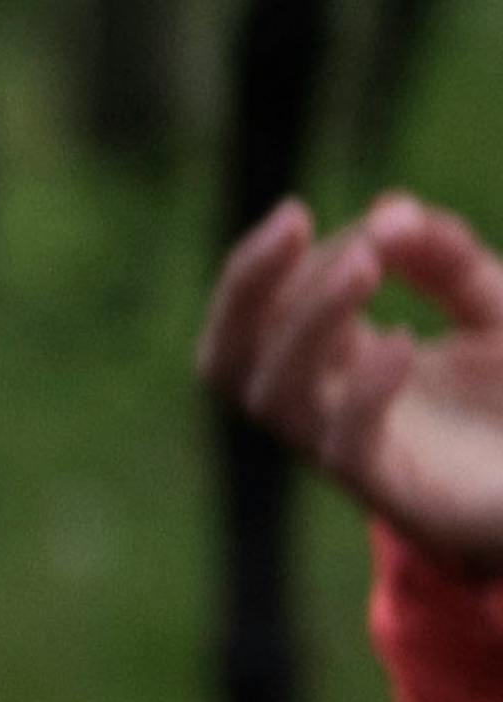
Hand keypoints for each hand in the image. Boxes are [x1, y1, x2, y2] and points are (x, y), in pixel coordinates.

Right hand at [205, 193, 502, 580]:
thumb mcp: (490, 310)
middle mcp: (317, 406)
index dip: (300, 250)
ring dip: (307, 320)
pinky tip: (403, 342)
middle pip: (226, 354)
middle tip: (296, 219)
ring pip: (273, 394)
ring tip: (364, 264)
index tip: (384, 218)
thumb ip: (448, 260)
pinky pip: (345, 446)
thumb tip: (393, 209)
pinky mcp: (391, 492)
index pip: (265, 301)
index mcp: (324, 361)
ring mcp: (344, 451)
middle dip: (248, 281)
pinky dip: (362, 389)